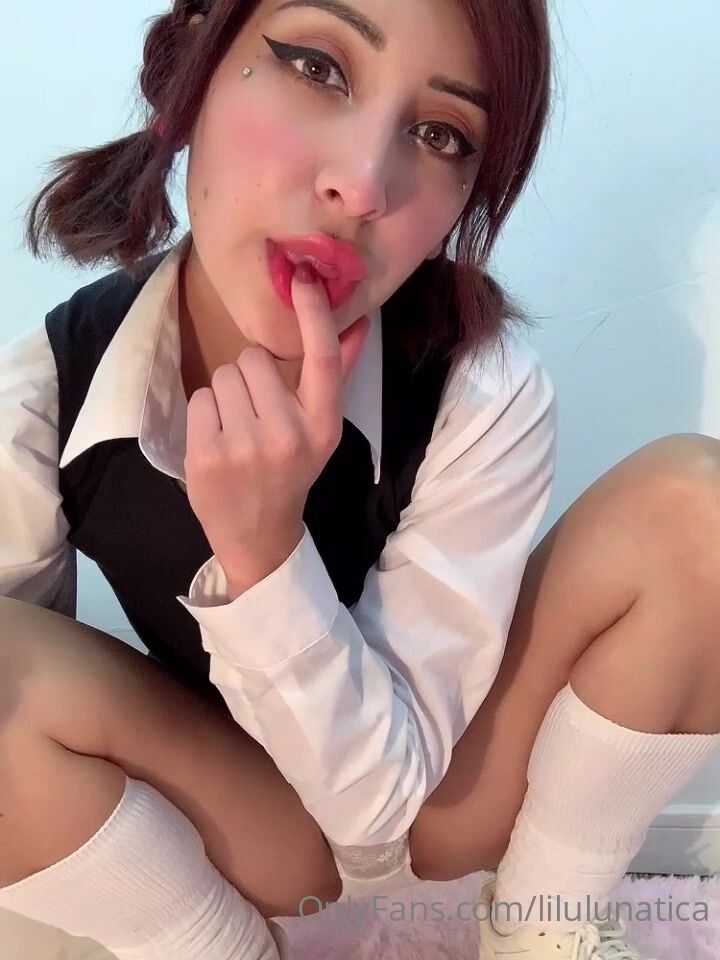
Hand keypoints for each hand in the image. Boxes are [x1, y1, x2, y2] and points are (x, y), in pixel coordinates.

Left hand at [184, 266, 370, 592]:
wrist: (258, 534)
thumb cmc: (291, 471)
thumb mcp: (320, 430)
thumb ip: (335, 376)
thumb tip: (359, 323)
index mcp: (322, 426)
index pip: (322, 359)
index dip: (314, 314)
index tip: (304, 277)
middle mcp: (288, 434)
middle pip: (255, 359)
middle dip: (250, 376)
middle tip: (256, 412)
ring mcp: (246, 446)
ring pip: (224, 375)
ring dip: (226, 394)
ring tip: (237, 428)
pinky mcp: (208, 455)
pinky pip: (200, 398)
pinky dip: (204, 414)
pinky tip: (217, 440)